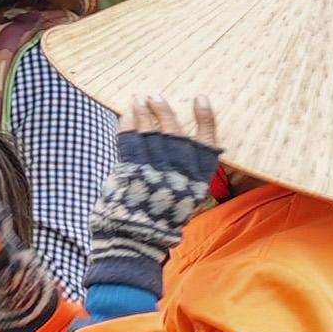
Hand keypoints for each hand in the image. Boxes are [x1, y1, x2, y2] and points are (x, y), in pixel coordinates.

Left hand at [89, 93, 224, 277]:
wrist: (136, 237)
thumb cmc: (164, 217)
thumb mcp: (187, 198)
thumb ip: (189, 171)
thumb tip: (184, 143)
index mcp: (196, 177)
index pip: (206, 141)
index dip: (205, 118)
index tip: (200, 99)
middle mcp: (177, 169)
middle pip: (172, 130)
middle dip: (164, 110)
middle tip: (155, 95)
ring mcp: (153, 167)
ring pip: (149, 130)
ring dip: (143, 111)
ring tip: (139, 97)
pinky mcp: (130, 169)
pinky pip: (128, 139)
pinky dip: (126, 125)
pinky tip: (126, 114)